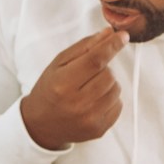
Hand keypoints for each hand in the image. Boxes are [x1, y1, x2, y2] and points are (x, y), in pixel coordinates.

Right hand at [19, 28, 127, 150]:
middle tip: (89, 73)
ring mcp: (89, 119)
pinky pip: (118, 105)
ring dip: (108, 83)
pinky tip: (94, 101)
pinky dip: (111, 99)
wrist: (41, 124)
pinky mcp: (99, 129)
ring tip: (90, 88)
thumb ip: (84, 47)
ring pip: (116, 89)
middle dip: (104, 68)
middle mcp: (77, 104)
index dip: (112, 46)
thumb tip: (109, 33)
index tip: (122, 36)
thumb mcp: (59, 63)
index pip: (95, 60)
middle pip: (109, 74)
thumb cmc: (50, 89)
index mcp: (63, 84)